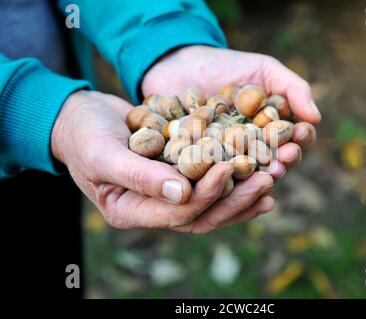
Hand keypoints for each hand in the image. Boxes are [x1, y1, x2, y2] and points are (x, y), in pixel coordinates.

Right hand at [51, 90, 273, 232]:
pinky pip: (209, 181)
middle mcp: (153, 209)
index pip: (178, 213)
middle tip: (267, 179)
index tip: (230, 168)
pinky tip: (257, 167)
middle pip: (203, 215)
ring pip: (212, 203)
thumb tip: (183, 194)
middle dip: (236, 199)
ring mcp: (167, 194)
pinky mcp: (177, 175)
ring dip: (242, 192)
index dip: (206, 195)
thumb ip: (138, 176)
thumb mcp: (103, 154)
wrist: (80, 116)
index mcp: (131, 211)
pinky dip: (233, 176)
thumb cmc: (83, 135)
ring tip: (272, 176)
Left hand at [142, 45, 320, 177]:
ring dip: (255, 177)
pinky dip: (219, 178)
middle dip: (282, 162)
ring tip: (262, 174)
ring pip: (246, 176)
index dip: (301, 139)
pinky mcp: (199, 167)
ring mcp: (227, 162)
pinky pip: (211, 176)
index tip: (301, 133)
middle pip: (274, 163)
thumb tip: (316, 118)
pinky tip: (224, 178)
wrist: (179, 64)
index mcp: (272, 132)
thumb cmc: (226, 66)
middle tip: (283, 161)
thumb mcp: (263, 69)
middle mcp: (252, 152)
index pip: (294, 141)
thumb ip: (292, 89)